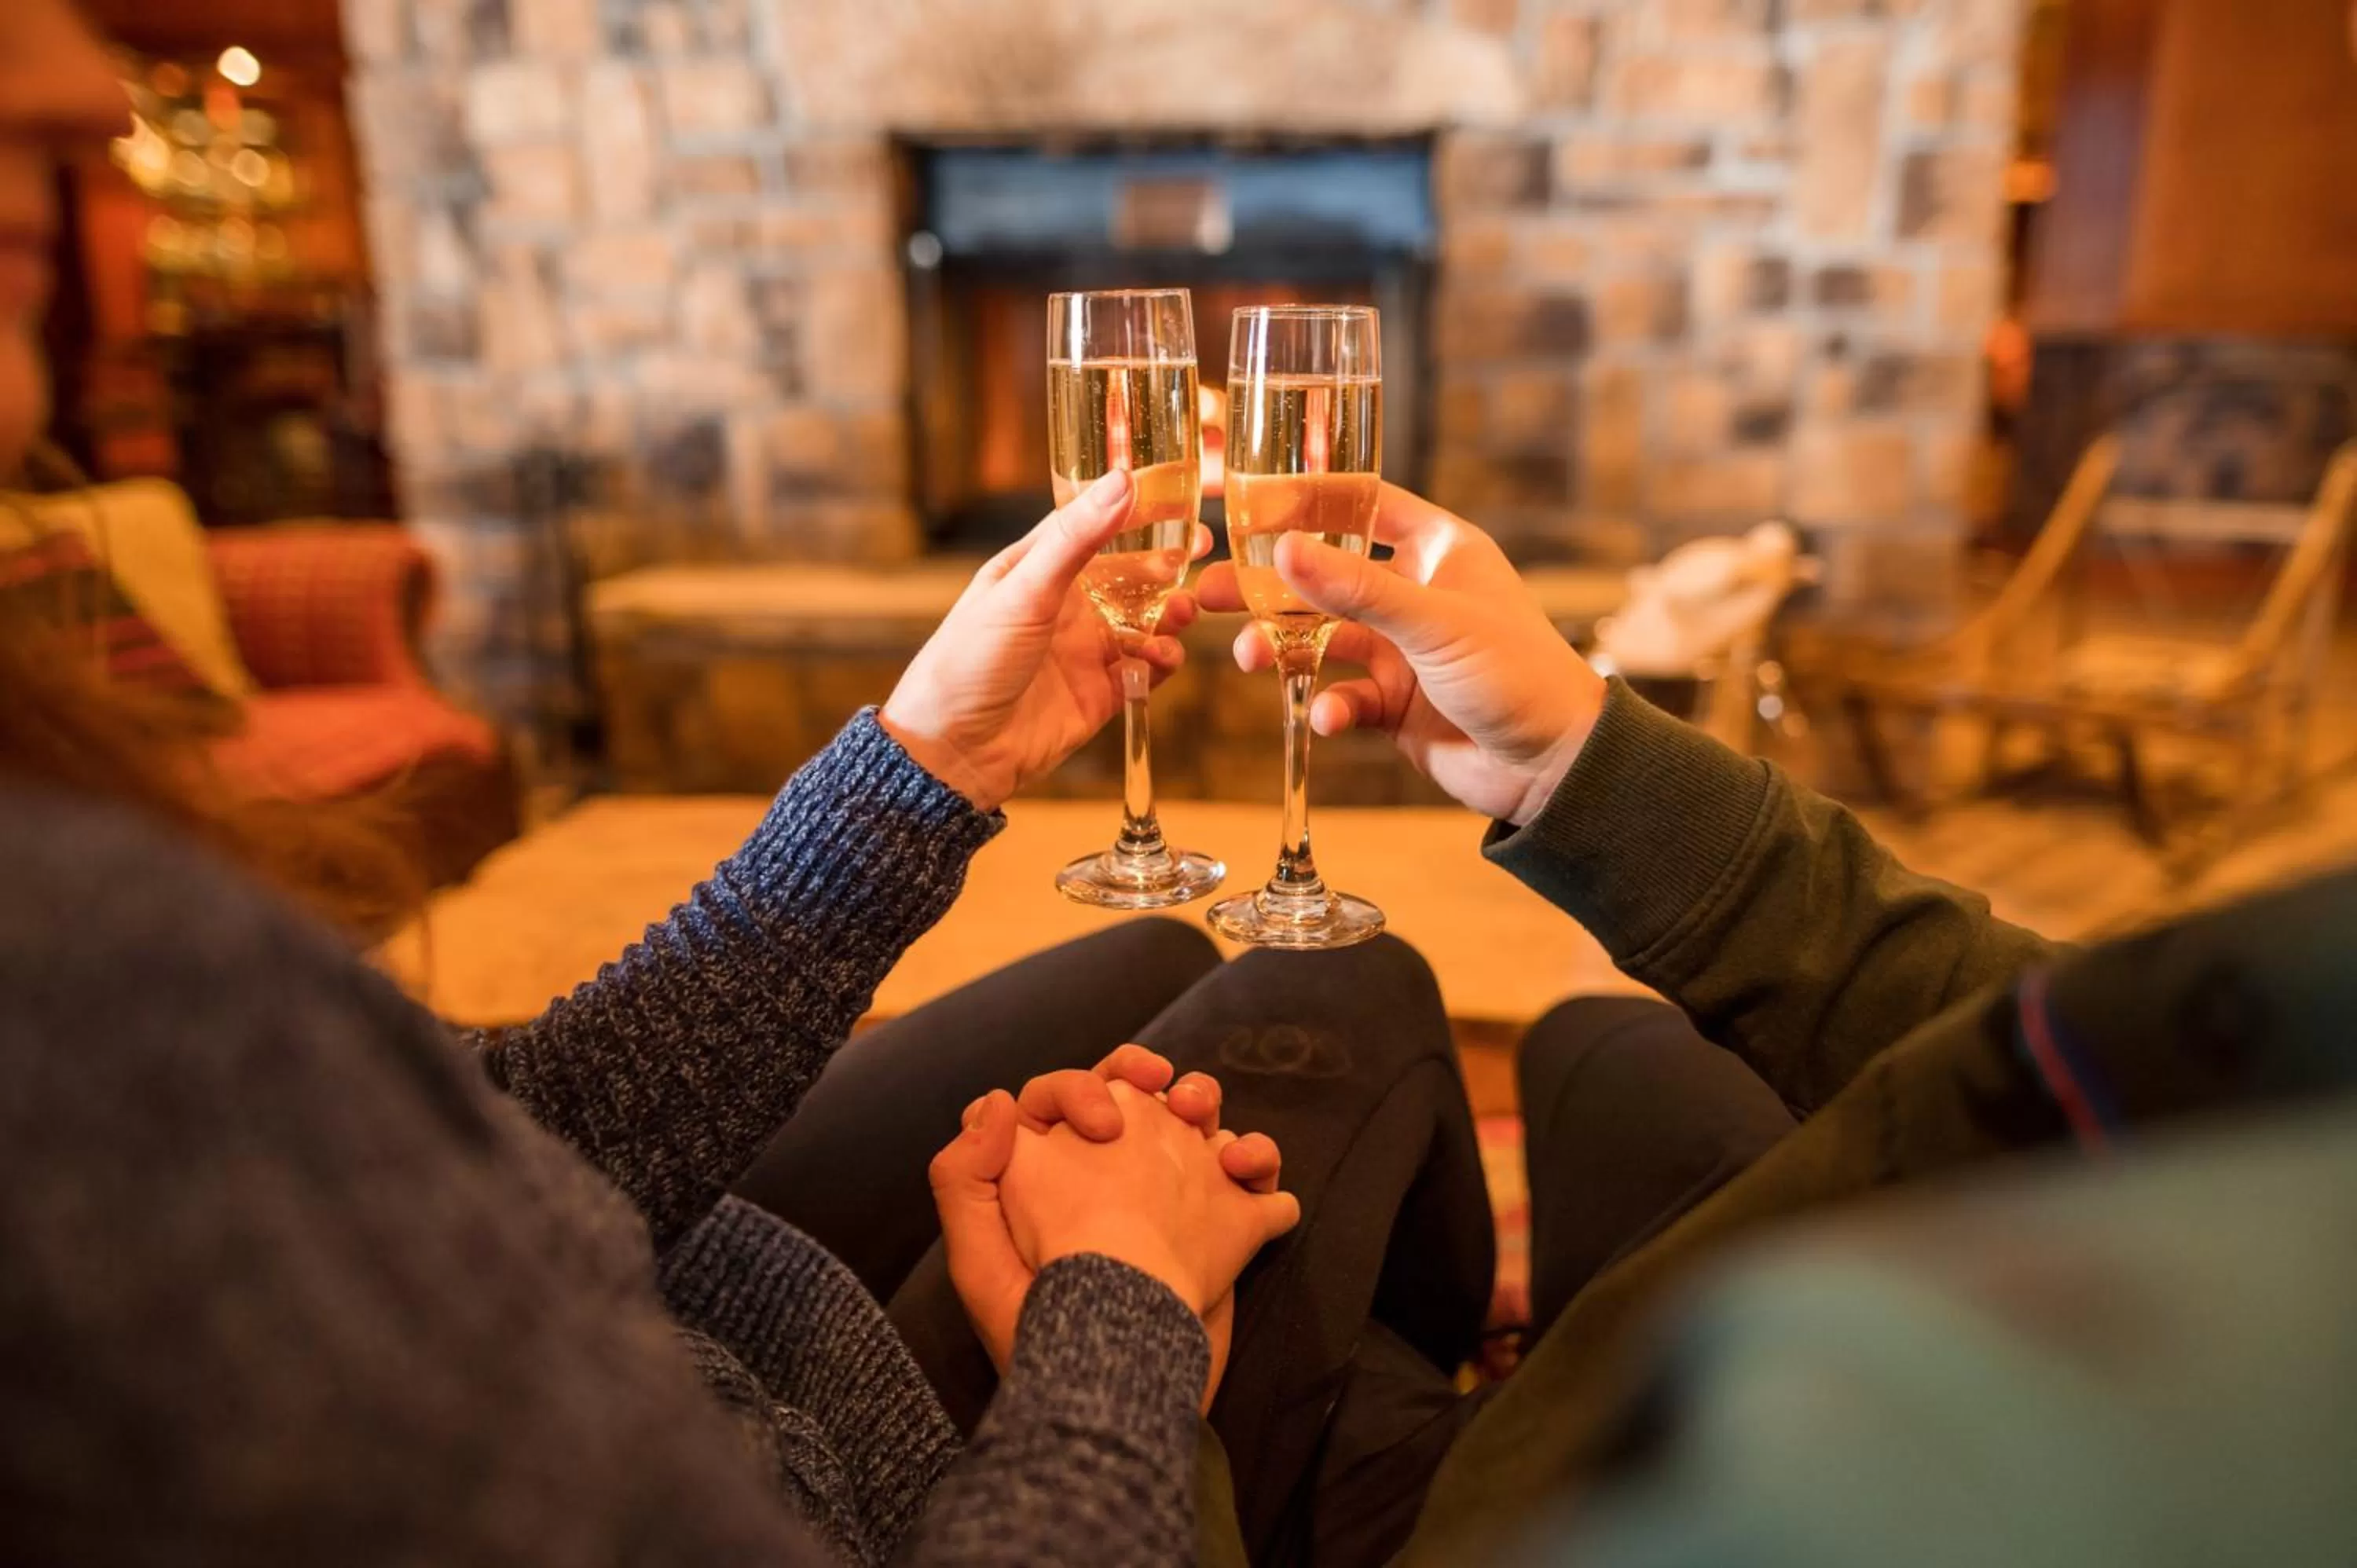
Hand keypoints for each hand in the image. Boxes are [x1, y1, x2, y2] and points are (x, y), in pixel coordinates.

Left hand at [881, 469, 1209, 810]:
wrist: (954, 752)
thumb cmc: (968, 662)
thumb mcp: (1023, 590)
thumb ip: (1075, 538)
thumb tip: (1122, 481)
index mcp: (1036, 569)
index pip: (1093, 525)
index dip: (1134, 508)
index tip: (1178, 494)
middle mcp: (1064, 606)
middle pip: (1129, 573)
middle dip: (1166, 562)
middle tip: (1201, 548)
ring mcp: (1084, 650)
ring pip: (1145, 621)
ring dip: (1170, 613)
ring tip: (1184, 611)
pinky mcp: (1100, 693)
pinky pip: (1146, 670)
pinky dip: (1161, 661)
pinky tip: (1159, 657)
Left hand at [1001, 1083, 1297, 1405]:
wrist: (1114, 1395)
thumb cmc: (1041, 1334)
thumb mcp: (980, 1264)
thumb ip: (966, 1178)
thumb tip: (998, 1100)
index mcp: (1051, 1175)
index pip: (1062, 1097)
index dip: (1083, 1089)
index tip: (1105, 1123)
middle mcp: (1110, 1178)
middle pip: (1137, 1095)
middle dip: (1160, 1080)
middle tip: (1174, 1098)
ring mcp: (1168, 1204)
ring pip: (1197, 1124)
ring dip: (1209, 1106)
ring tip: (1212, 1132)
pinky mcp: (1220, 1233)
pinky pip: (1253, 1181)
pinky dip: (1260, 1163)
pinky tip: (1244, 1175)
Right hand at [1196, 484, 1606, 825]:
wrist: (1554, 766)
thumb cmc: (1517, 674)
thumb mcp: (1433, 623)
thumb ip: (1355, 589)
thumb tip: (1282, 551)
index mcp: (1438, 549)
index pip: (1362, 504)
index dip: (1306, 500)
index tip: (1246, 505)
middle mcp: (1416, 592)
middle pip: (1325, 575)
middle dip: (1267, 586)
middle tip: (1207, 592)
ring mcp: (1403, 649)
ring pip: (1322, 637)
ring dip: (1281, 647)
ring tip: (1245, 657)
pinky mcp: (1396, 703)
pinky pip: (1343, 695)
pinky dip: (1328, 705)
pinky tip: (1327, 717)